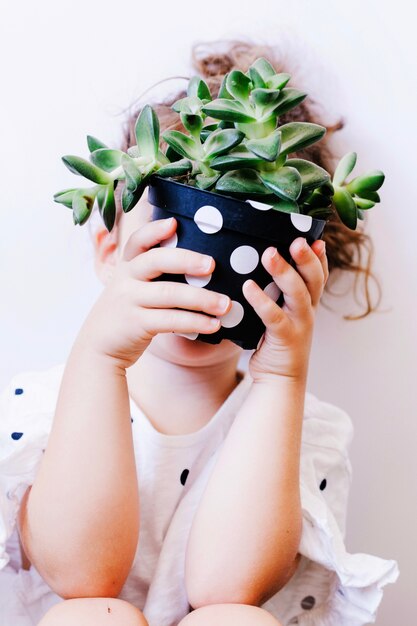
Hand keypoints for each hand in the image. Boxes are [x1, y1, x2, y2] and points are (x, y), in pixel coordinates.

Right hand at [77, 217, 230, 369]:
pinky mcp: (136, 324)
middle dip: (186, 260)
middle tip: (212, 265)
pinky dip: (195, 322)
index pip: (138, 241)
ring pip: (169, 293)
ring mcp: (129, 300)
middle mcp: (125, 279)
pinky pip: (170, 320)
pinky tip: (213, 325)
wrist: (98, 347)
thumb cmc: (127, 312)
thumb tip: (201, 266)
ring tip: (225, 304)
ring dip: (202, 298)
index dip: (155, 230)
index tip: (174, 223)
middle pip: (156, 261)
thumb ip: (153, 275)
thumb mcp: (131, 287)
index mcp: (127, 265)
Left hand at [242, 237, 328, 383]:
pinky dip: (261, 301)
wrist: (279, 381)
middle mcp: (308, 312)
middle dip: (307, 258)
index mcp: (308, 304)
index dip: (320, 257)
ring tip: (269, 253)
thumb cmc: (274, 343)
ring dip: (284, 272)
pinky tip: (248, 286)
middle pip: (314, 280)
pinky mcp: (284, 338)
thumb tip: (255, 263)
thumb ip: (275, 293)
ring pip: (298, 294)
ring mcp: (299, 325)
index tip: (316, 236)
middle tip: (297, 239)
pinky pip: (273, 316)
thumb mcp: (280, 314)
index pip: (319, 276)